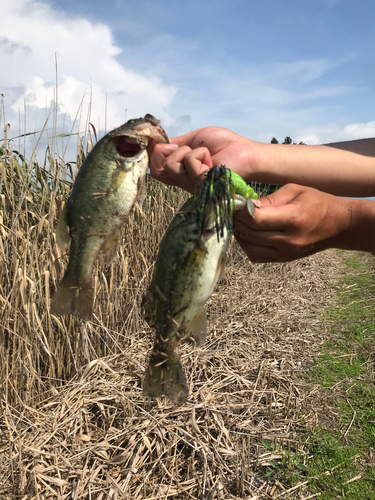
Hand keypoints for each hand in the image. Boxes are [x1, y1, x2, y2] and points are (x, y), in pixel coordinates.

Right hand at [148, 127, 256, 193]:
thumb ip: (175, 144)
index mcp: (180, 171)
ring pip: (170, 165)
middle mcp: (183, 181)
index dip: (154, 152)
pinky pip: (188, 163)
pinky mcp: (201, 184)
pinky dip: (199, 154)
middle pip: (156, 170)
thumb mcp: (194, 140)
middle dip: (166, 151)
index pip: (154, 168)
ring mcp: (190, 185)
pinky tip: (211, 159)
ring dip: (187, 151)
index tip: (165, 141)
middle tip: (187, 147)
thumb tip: (156, 143)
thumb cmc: (223, 145)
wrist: (244, 151)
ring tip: (204, 154)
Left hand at [234, 184, 352, 261]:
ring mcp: (285, 253)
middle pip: (250, 233)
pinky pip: (255, 256)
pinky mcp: (283, 259)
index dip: (240, 211)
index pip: (256, 219)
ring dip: (238, 234)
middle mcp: (288, 240)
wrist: (338, 225)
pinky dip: (246, 246)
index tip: (233, 202)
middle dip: (236, 221)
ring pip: (249, 247)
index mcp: (293, 219)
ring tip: (236, 221)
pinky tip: (246, 234)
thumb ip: (269, 199)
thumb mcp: (295, 191)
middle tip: (230, 210)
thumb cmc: (317, 202)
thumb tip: (245, 205)